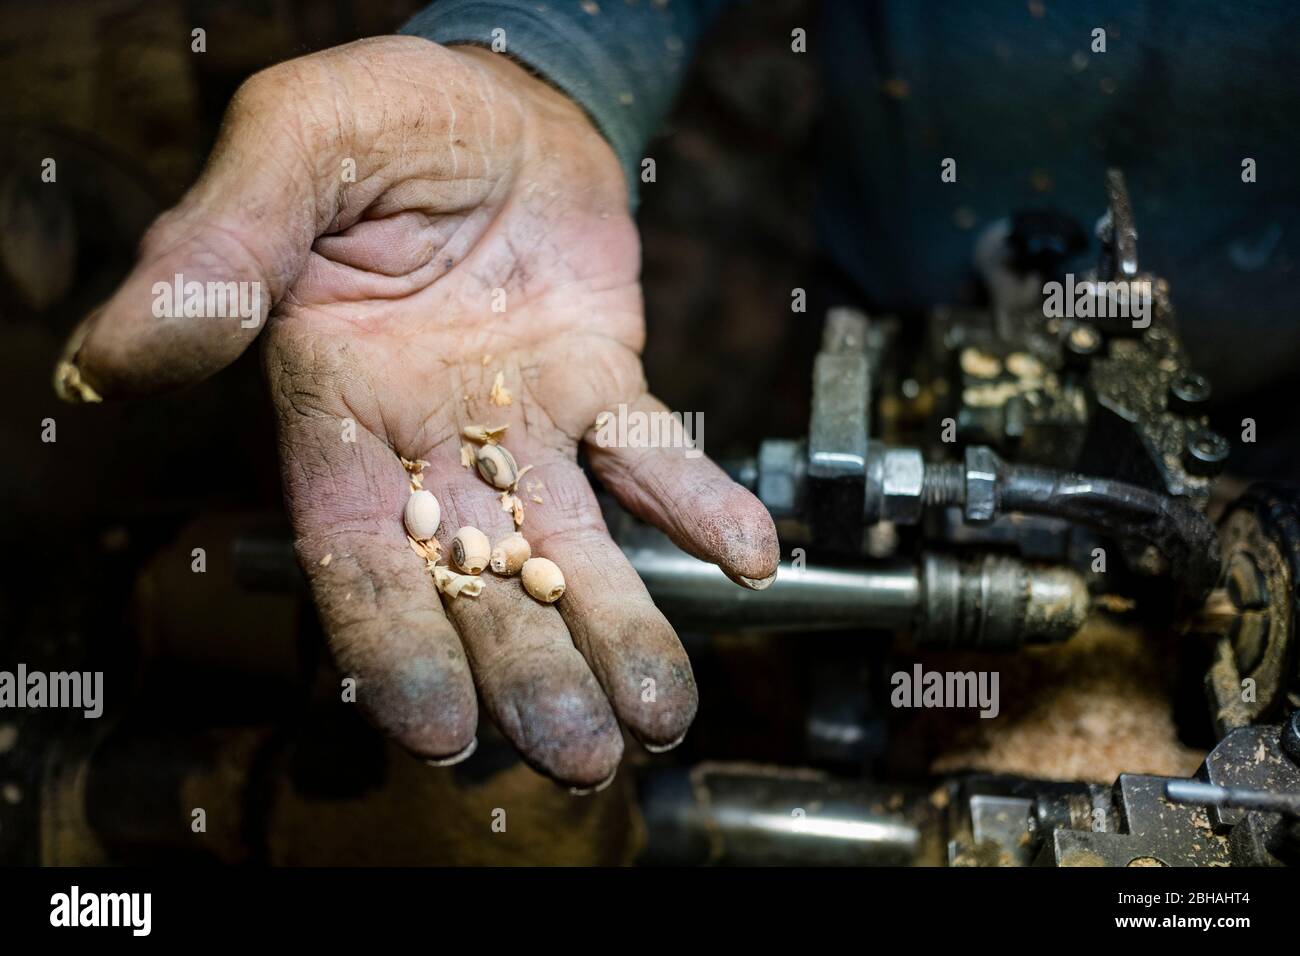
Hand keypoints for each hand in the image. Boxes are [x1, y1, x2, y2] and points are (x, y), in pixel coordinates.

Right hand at [56, 36, 778, 787]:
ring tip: (660, 711)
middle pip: (479, 579)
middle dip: (529, 670)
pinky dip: (698, 504)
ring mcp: (522, 417)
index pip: (359, 549)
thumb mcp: (290, 152)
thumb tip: (135, 345)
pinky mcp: (600, 380)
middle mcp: (430, 437)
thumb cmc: (373, 120)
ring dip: (618, 628)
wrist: (483, 94)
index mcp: (335, 406)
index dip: (393, 640)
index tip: (436, 728)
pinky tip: (747, 556)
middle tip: (581, 754)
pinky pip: (650, 452)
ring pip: (571, 545)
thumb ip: (222, 245)